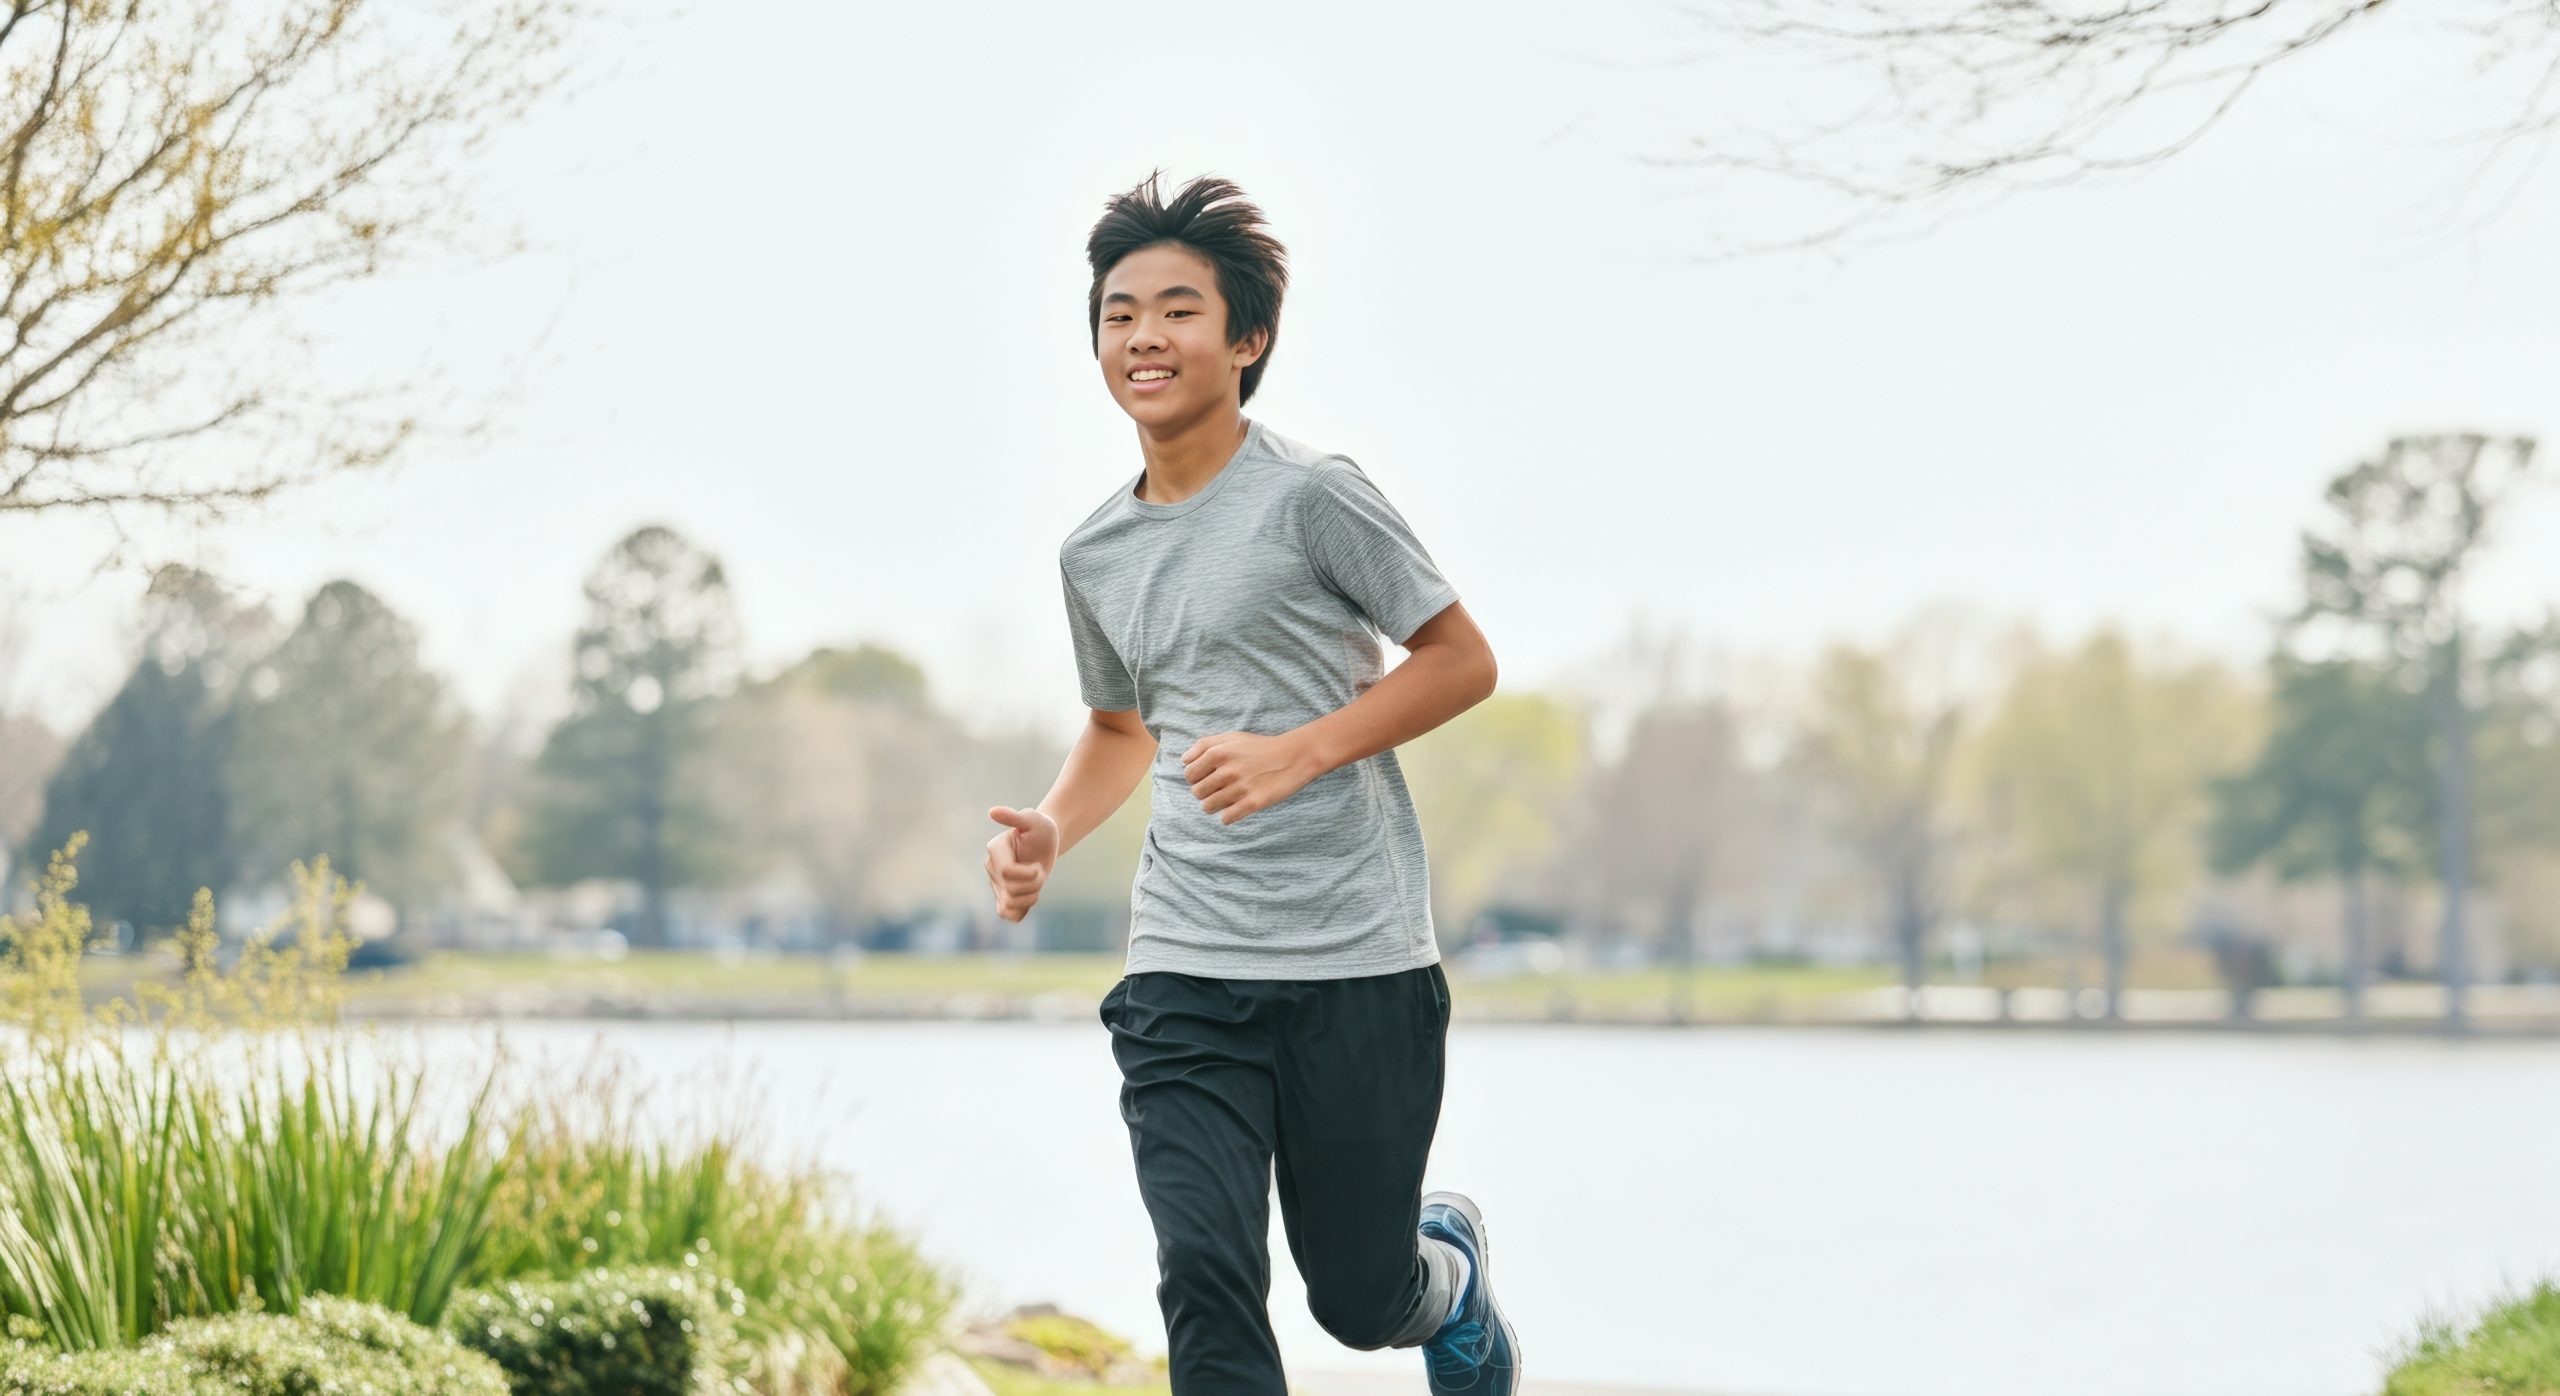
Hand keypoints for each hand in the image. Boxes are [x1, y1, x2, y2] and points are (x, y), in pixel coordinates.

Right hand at [985, 805, 1059, 921]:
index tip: (1038, 864)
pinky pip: (1008, 914)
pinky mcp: (1003, 897)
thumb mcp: (1033, 819)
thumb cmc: (1040, 829)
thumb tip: (992, 812)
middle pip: (1012, 890)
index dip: (1029, 873)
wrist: (1045, 842)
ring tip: (1036, 882)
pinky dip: (1022, 910)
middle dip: (1034, 883)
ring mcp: (996, 884)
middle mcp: (992, 868)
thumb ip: (1014, 817)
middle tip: (1039, 870)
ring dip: (1031, 896)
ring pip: (1011, 904)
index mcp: (995, 850)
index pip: (1008, 872)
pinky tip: (1029, 896)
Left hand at [1180, 730, 1321, 825]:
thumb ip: (1204, 745)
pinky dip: (1228, 816)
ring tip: (1226, 798)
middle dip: (1205, 792)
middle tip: (1219, 788)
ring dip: (1214, 805)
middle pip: (1197, 792)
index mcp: (1219, 752)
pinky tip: (1236, 808)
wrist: (1294, 757)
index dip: (1196, 777)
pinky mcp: (1253, 803)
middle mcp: (1228, 770)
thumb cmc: (1259, 747)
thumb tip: (1184, 762)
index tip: (1208, 777)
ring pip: (1208, 807)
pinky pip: (1226, 818)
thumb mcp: (1231, 737)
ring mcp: (1240, 788)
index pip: (1189, 774)